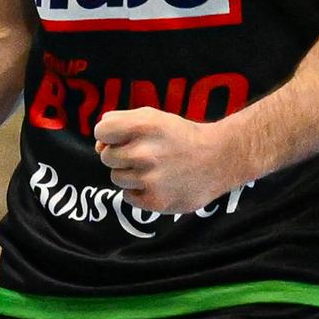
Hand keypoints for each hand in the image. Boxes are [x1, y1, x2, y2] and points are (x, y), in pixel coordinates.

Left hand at [92, 109, 246, 214]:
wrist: (219, 159)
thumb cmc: (180, 136)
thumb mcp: (152, 116)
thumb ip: (120, 122)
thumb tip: (98, 143)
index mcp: (143, 125)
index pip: (101, 131)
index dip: (107, 135)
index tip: (120, 138)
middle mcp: (144, 152)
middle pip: (106, 157)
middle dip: (120, 155)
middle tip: (145, 155)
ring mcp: (150, 179)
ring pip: (116, 178)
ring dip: (130, 174)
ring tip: (154, 169)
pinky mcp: (156, 201)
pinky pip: (127, 196)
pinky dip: (138, 192)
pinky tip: (157, 183)